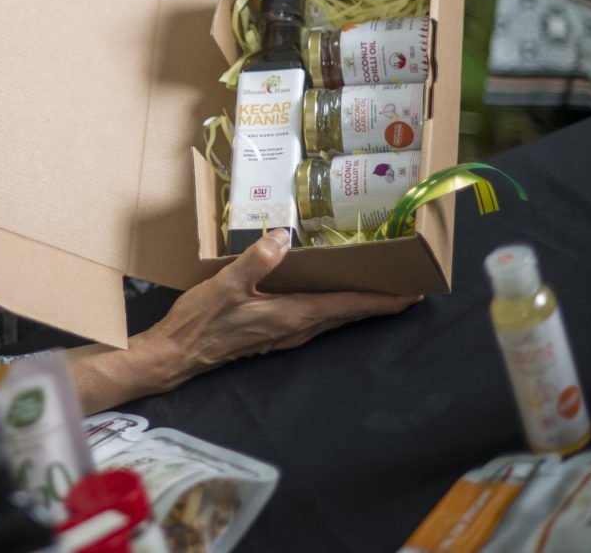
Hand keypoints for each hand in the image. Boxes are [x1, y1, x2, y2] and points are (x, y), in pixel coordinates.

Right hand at [137, 228, 419, 390]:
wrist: (179, 353)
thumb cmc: (201, 321)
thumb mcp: (226, 285)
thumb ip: (257, 260)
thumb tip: (285, 236)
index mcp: (291, 316)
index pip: (347, 306)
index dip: (380, 300)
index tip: (412, 295)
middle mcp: (296, 329)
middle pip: (347, 314)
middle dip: (378, 303)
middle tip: (407, 290)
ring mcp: (285, 335)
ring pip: (333, 319)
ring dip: (358, 307)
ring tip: (378, 291)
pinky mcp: (274, 335)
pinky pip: (316, 320)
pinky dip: (334, 308)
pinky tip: (331, 298)